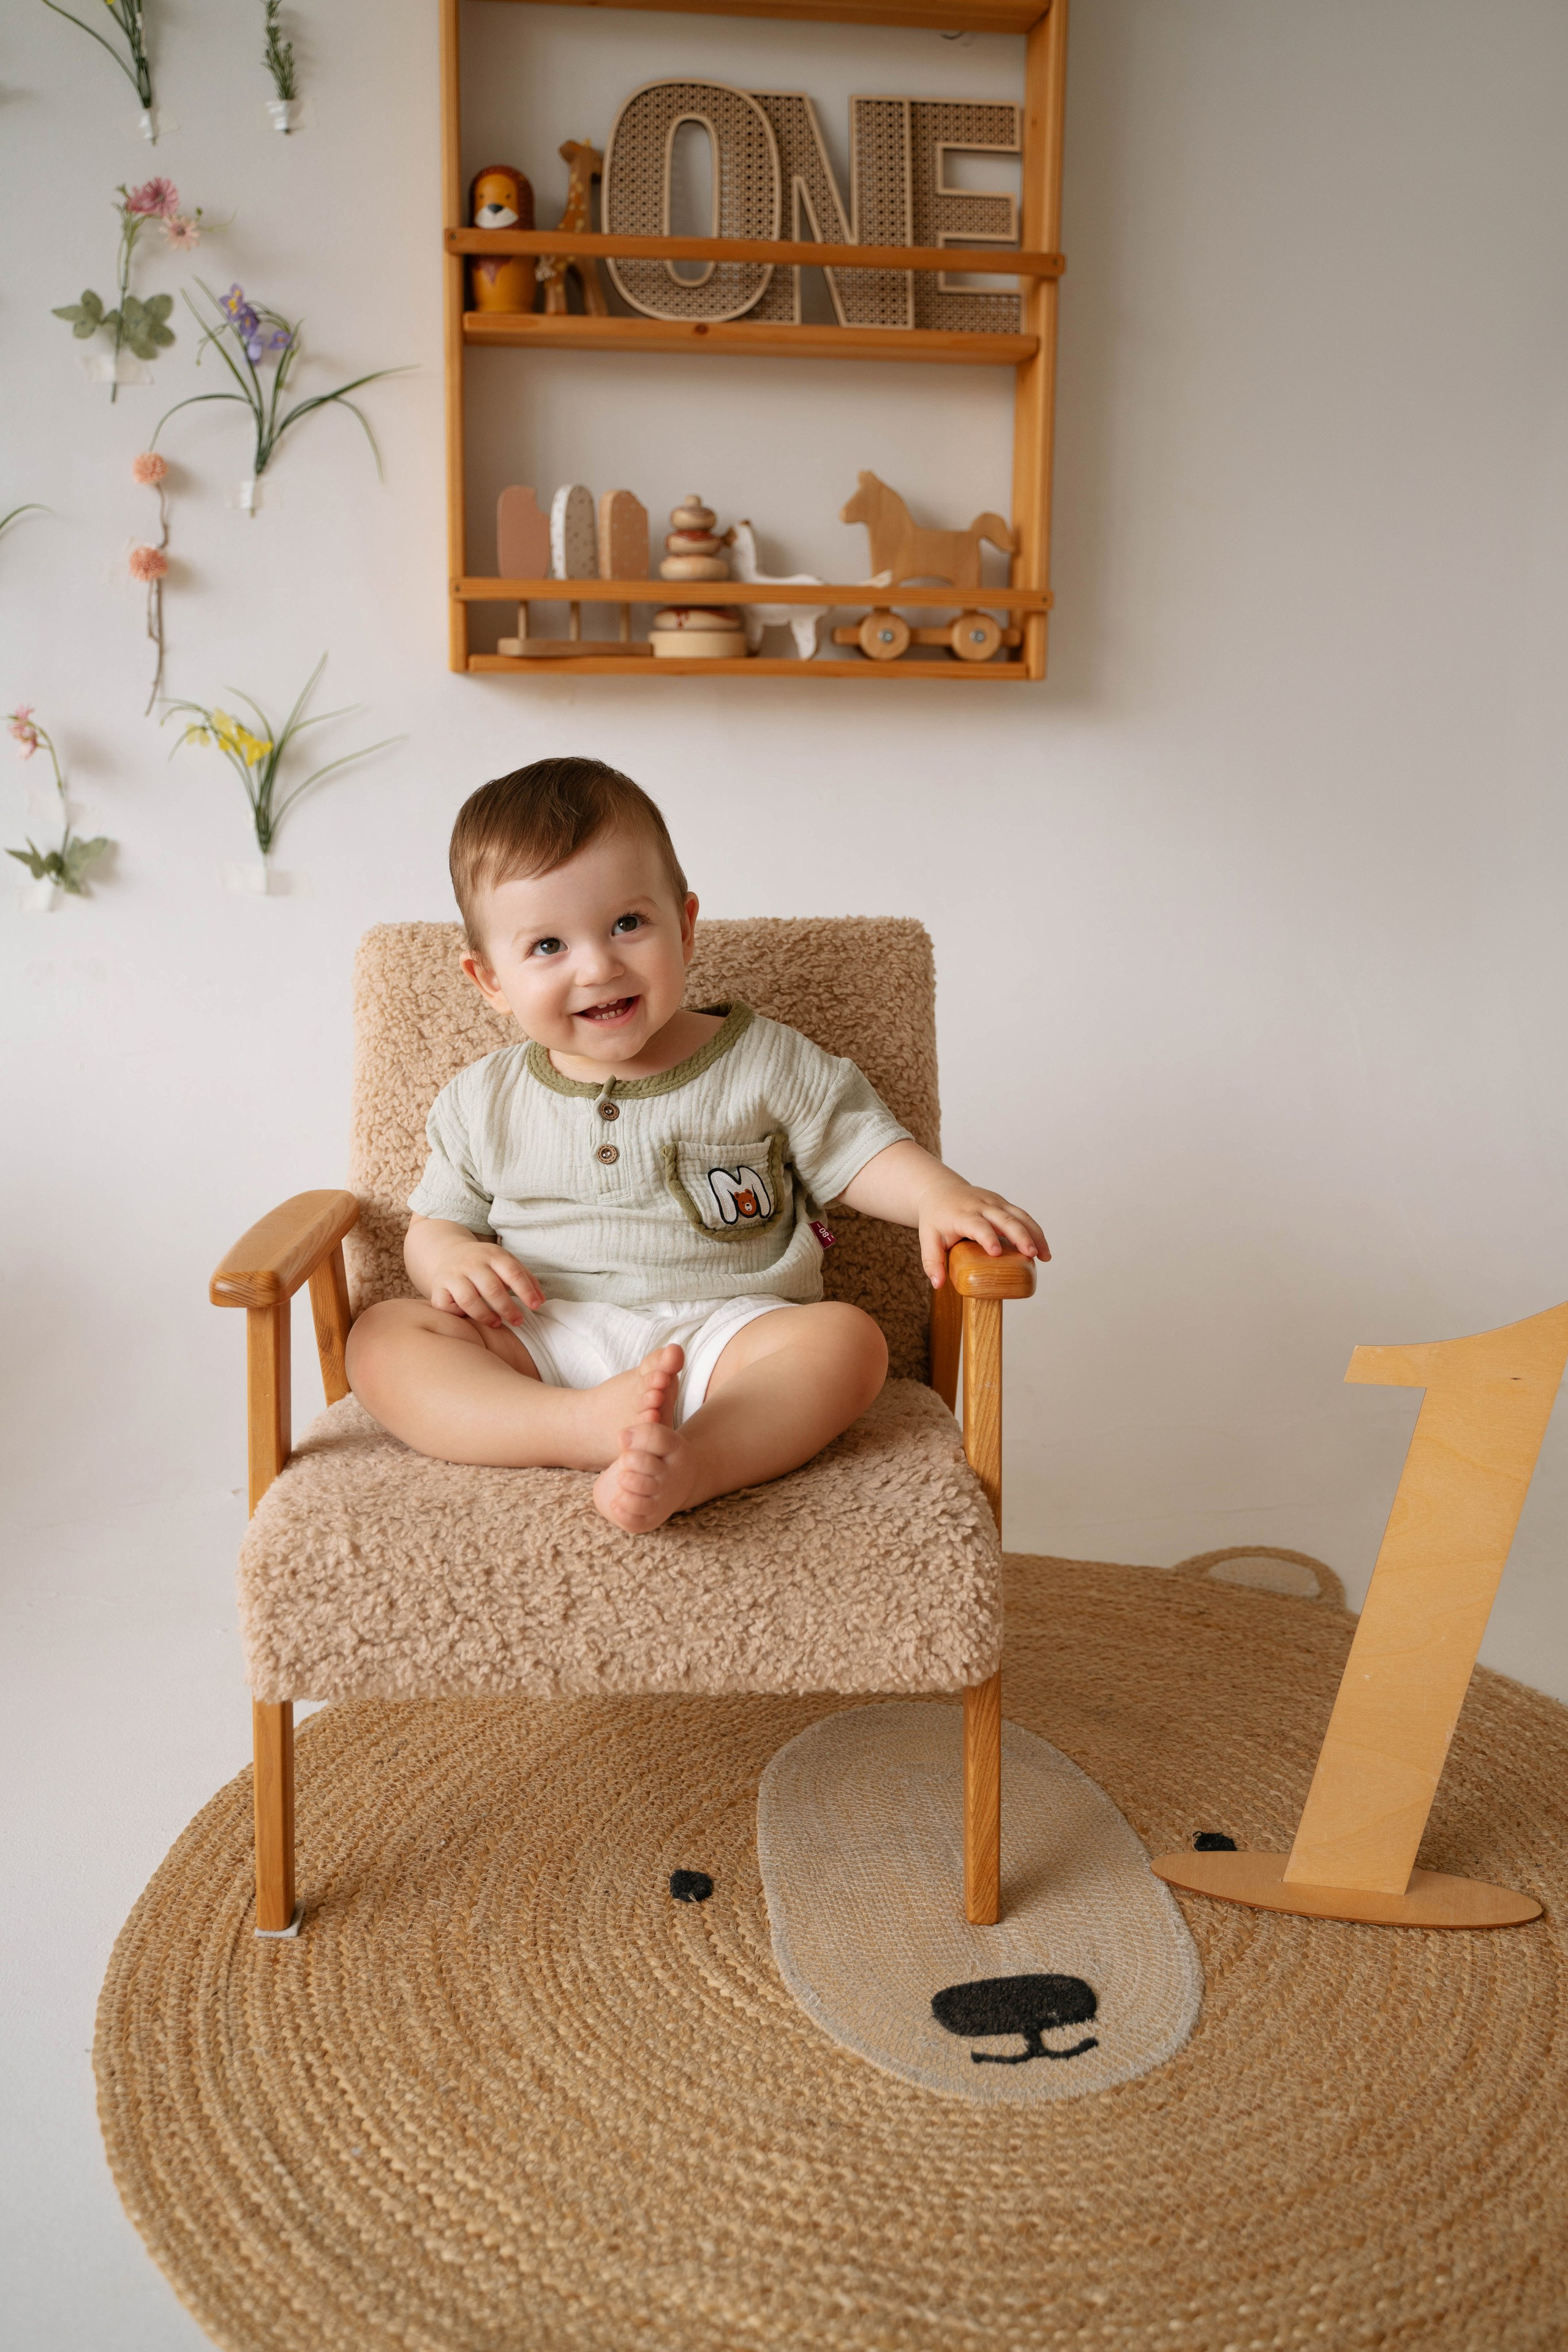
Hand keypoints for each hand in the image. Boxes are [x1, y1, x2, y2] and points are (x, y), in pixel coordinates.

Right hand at [427, 1237, 542, 1327]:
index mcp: (492, 1255)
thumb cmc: (484, 1263)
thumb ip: (525, 1278)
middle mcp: (471, 1263)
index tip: (535, 1306)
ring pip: (469, 1299)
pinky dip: (457, 1315)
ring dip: (485, 1315)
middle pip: (492, 1288)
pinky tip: (467, 1318)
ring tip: (497, 1323)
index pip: (512, 1272)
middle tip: (518, 1321)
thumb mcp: (505, 1262)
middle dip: (508, 1308)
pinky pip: (445, 1306)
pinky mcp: (437, 1288)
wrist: (447, 1252)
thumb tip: (541, 1301)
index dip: (526, 1291)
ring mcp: (453, 1275)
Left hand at [916, 1176, 1046, 1287]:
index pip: (978, 1225)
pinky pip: (1023, 1216)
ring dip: (1035, 1234)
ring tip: (1045, 1256)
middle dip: (1021, 1236)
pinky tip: (1043, 1248)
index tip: (996, 1253)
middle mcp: (982, 1206)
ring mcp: (995, 1203)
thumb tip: (938, 1284)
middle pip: (1005, 1219)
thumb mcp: (928, 1239)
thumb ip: (931, 1262)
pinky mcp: (1004, 1204)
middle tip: (1031, 1254)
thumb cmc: (936, 1218)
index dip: (988, 1237)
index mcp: (963, 1215)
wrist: (941, 1190)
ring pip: (1020, 1216)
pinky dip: (1035, 1231)